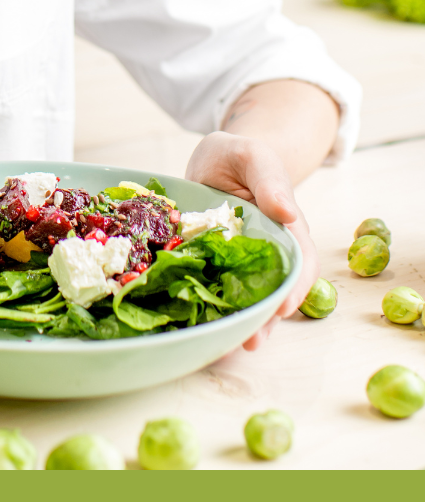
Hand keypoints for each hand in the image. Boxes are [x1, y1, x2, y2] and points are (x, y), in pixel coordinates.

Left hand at [184, 130, 317, 350]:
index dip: (294, 288)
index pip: (300, 262)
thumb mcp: (254, 157)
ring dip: (241, 322)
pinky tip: (200, 328)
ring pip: (247, 297)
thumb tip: (286, 212)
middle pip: (275, 290)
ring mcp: (239, 261)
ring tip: (228, 346)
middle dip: (266, 319)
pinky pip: (214, 289)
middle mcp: (267, 250)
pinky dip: (210, 308)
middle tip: (251, 341)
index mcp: (285, 227)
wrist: (216, 158)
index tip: (282, 308)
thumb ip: (269, 180)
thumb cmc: (240, 155)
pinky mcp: (213, 264)